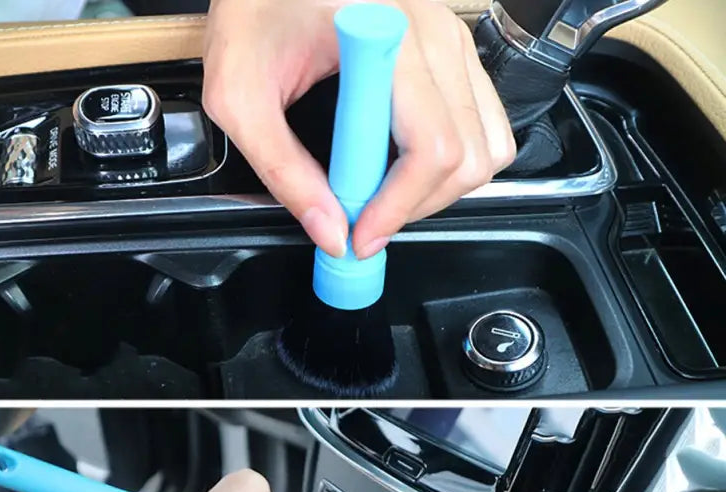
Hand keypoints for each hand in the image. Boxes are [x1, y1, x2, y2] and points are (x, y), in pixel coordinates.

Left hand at [203, 0, 514, 259]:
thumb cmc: (253, 14)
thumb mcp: (239, 98)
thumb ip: (284, 171)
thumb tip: (332, 233)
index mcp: (389, 35)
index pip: (430, 148)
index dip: (396, 208)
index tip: (359, 235)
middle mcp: (437, 32)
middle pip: (466, 157)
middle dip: (414, 207)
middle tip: (365, 219)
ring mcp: (455, 40)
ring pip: (485, 148)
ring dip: (437, 190)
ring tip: (383, 191)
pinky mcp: (456, 51)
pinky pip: (484, 127)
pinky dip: (452, 163)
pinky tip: (403, 162)